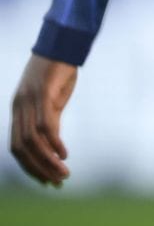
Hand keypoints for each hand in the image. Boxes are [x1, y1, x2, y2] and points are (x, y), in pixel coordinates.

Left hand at [11, 54, 76, 185]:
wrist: (62, 43)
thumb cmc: (59, 71)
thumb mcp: (52, 100)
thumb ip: (49, 119)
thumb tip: (53, 145)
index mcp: (18, 110)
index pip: (17, 147)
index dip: (29, 166)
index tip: (46, 180)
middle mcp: (19, 107)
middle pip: (22, 148)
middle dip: (38, 169)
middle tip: (57, 182)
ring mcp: (29, 100)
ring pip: (33, 140)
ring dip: (47, 161)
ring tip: (64, 173)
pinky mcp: (43, 93)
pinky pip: (45, 125)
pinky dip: (53, 143)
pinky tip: (64, 153)